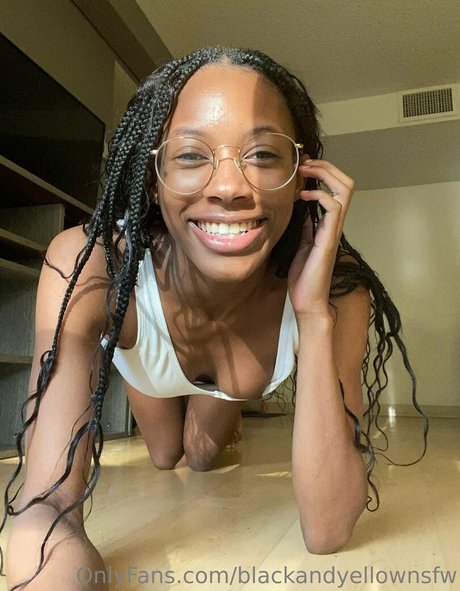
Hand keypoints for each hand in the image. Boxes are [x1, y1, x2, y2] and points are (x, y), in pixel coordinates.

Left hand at [287, 159, 353, 320]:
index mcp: (327, 224)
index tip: (302, 167)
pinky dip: (320, 196)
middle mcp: (334, 224)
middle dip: (326, 167)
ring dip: (324, 175)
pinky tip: (303, 197)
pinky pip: (334, 207)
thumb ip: (305, 227)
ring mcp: (333, 230)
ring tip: (305, 173)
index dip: (322, 172)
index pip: (335, 188)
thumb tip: (302, 211)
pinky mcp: (328, 239)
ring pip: (344, 190)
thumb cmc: (304, 277)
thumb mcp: (301, 245)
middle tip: (305, 164)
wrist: (307, 301)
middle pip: (345, 183)